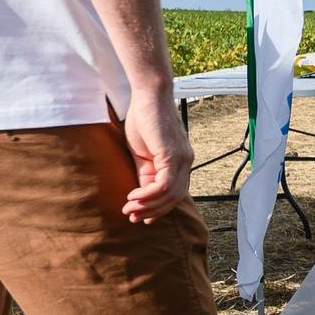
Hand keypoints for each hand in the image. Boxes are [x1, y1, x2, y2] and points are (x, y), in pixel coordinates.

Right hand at [121, 93, 191, 221]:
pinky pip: (164, 185)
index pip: (173, 194)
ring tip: (128, 208)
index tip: (140, 218)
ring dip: (148, 206)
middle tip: (131, 217)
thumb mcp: (143, 154)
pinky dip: (148, 195)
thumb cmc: (145, 120)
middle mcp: (186, 162)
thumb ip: (145, 173)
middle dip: (152, 211)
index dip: (158, 209)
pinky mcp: (173, 155)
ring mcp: (182, 159)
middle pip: (174, 199)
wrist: (148, 96)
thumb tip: (141, 195)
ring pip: (170, 195)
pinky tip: (133, 196)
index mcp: (180, 162)